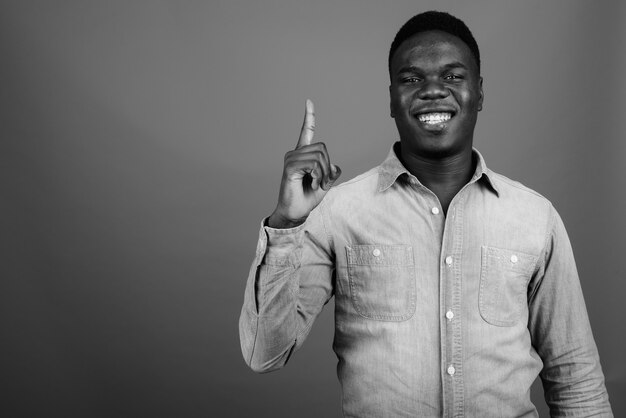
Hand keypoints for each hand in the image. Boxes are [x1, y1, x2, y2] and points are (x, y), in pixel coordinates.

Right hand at [268, 100, 340, 228]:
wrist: (295, 212)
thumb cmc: (307, 197)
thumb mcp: (325, 183)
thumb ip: (331, 172)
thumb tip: (334, 165)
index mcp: (303, 154)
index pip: (306, 131)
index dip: (309, 117)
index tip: (308, 101)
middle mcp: (295, 153)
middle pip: (322, 148)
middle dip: (327, 167)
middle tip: (322, 182)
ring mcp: (291, 159)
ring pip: (319, 157)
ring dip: (323, 174)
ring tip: (316, 184)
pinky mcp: (289, 167)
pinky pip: (312, 164)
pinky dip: (318, 176)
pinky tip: (312, 184)